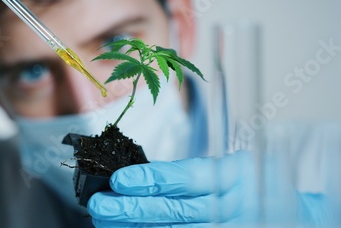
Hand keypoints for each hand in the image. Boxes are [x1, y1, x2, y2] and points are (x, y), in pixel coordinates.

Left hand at [88, 151, 330, 226]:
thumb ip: (192, 177)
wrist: (294, 215)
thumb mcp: (228, 170)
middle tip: (100, 205)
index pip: (183, 178)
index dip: (149, 179)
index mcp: (229, 176)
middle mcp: (227, 206)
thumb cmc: (250, 187)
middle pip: (173, 210)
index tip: (119, 179)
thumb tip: (139, 180)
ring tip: (105, 222)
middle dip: (133, 209)